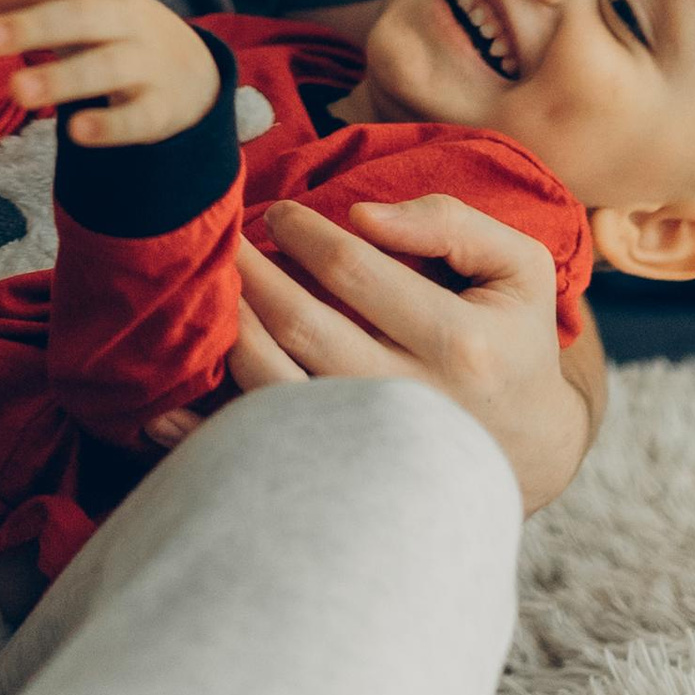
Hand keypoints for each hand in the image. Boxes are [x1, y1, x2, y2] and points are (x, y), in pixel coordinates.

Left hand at [0, 0, 220, 144]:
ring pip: (108, 66)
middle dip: (34, 25)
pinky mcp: (161, 109)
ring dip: (62, 78)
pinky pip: (138, 117)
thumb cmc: (114, 31)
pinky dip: (110, 125)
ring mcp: (149, 63)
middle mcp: (128, 18)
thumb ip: (26, 1)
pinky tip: (76, 132)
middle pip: (82, 16)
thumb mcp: (77, 6)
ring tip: (17, 91)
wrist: (194, 71)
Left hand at [224, 192, 596, 513]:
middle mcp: (411, 402)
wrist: (531, 452)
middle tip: (221, 242)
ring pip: (272, 389)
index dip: (302, 231)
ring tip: (211, 294)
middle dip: (250, 275)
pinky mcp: (341, 481)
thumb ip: (451, 223)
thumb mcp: (517, 268)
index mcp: (460, 343)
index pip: (354, 270)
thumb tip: (363, 216)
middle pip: (301, 327)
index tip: (279, 213)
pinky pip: (260, 454)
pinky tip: (164, 407)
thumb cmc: (515, 343)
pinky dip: (204, 433)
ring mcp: (371, 452)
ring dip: (229, 333)